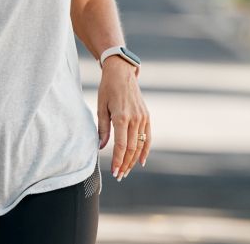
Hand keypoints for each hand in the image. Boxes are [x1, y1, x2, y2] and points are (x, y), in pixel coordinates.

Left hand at [97, 58, 149, 180]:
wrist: (122, 73)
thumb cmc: (107, 89)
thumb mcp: (100, 107)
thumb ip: (102, 128)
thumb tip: (101, 147)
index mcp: (121, 117)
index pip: (120, 146)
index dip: (118, 160)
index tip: (114, 172)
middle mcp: (134, 119)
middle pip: (131, 149)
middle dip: (125, 164)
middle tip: (119, 175)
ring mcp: (143, 118)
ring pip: (140, 145)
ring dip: (133, 160)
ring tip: (126, 171)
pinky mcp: (147, 117)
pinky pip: (148, 137)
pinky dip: (145, 150)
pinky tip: (140, 161)